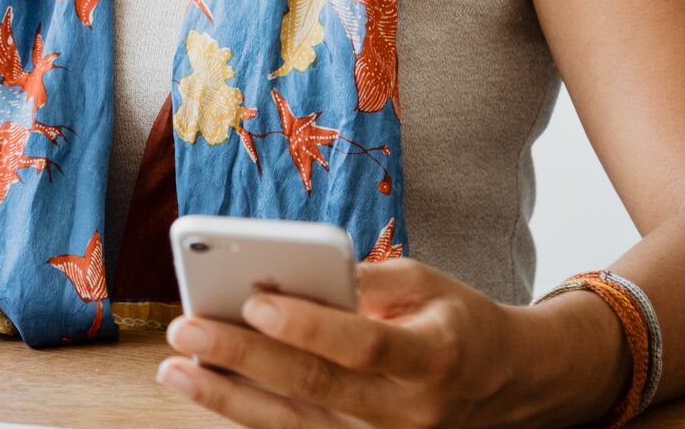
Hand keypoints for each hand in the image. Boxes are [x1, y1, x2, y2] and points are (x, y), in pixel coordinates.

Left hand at [156, 257, 619, 427]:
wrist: (507, 385)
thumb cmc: (458, 321)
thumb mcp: (428, 283)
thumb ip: (366, 278)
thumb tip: (292, 270)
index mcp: (433, 356)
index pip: (362, 344)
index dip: (308, 324)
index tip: (255, 297)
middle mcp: (409, 411)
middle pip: (315, 387)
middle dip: (243, 357)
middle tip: (187, 328)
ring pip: (295, 425)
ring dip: (228, 398)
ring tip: (176, 369)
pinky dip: (251, 415)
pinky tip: (210, 391)